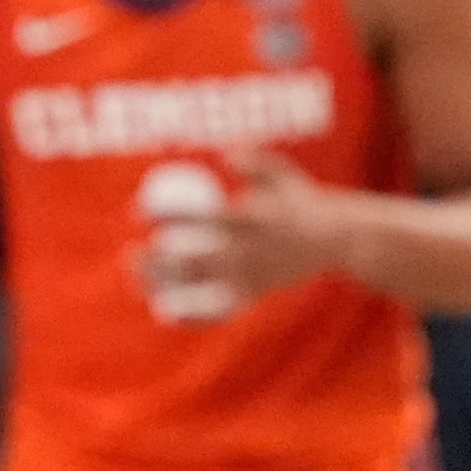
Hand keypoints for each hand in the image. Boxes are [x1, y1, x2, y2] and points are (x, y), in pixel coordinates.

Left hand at [136, 152, 354, 310]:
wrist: (337, 239)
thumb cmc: (302, 200)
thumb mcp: (282, 173)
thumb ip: (252, 161)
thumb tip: (222, 155)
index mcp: (250, 219)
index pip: (198, 220)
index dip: (163, 218)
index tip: (138, 214)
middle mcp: (247, 251)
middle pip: (191, 260)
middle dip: (155, 260)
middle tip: (134, 251)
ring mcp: (249, 277)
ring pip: (197, 288)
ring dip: (163, 286)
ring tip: (139, 276)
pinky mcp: (254, 295)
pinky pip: (217, 311)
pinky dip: (190, 316)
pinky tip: (163, 311)